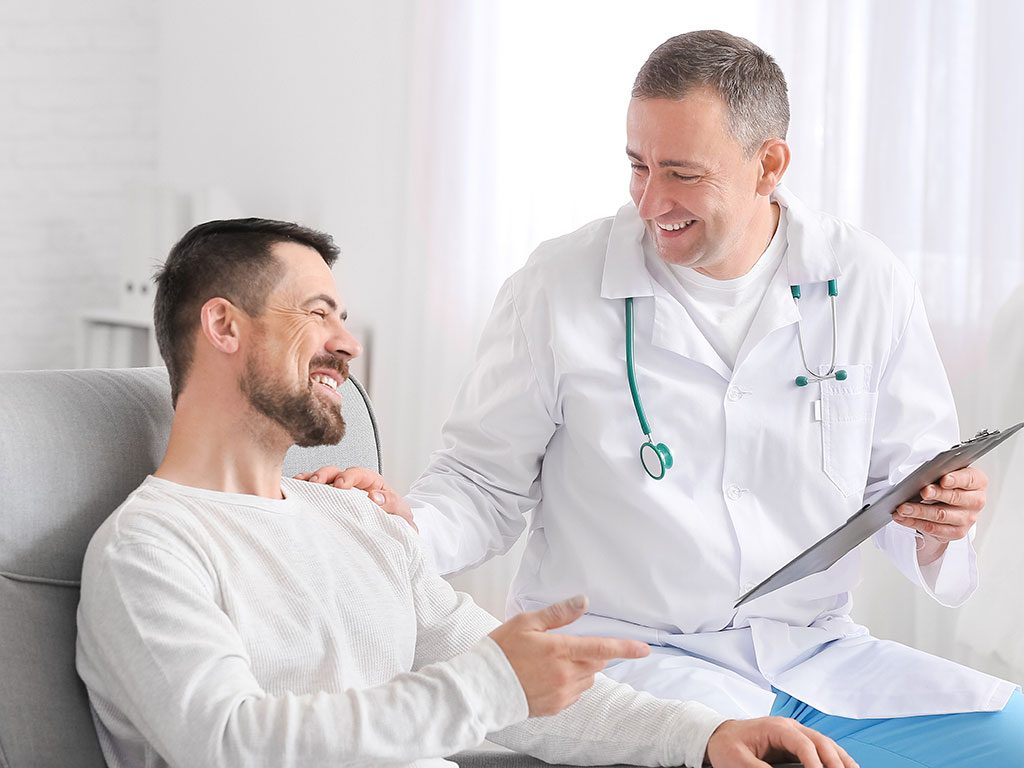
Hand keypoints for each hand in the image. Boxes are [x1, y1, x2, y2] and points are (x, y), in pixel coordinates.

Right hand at [295, 466, 416, 530]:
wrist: (396, 532)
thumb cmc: (398, 520)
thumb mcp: (402, 513)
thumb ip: (392, 504)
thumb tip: (375, 497)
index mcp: (372, 483)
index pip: (359, 473)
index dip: (349, 476)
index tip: (341, 485)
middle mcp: (353, 485)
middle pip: (336, 472)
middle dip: (325, 475)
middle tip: (316, 483)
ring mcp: (339, 493)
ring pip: (322, 480)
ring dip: (311, 481)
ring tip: (299, 484)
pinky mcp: (330, 504)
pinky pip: (316, 494)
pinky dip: (305, 490)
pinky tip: (295, 491)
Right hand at [489, 595, 649, 716]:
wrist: (483, 686)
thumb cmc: (502, 651)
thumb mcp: (527, 623)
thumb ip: (559, 614)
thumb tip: (583, 602)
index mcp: (560, 651)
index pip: (602, 647)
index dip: (626, 648)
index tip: (644, 648)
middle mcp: (566, 675)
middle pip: (597, 662)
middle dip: (592, 652)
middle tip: (567, 645)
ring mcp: (562, 693)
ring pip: (588, 678)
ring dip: (581, 668)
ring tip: (552, 662)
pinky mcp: (556, 707)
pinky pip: (575, 693)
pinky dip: (570, 684)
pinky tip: (549, 677)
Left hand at [705, 717, 857, 767]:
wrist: (720, 736)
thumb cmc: (727, 746)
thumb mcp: (738, 761)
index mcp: (775, 727)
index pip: (803, 743)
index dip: (814, 761)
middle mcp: (790, 727)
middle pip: (820, 741)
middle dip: (834, 761)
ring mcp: (796, 734)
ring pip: (826, 744)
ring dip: (841, 759)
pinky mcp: (797, 744)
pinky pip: (821, 750)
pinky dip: (836, 759)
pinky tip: (847, 767)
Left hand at [892, 466, 986, 563]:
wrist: (952, 506)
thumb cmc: (949, 485)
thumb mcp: (948, 473)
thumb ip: (939, 472)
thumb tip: (922, 474)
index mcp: (977, 482)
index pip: (968, 479)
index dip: (956, 479)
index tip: (944, 480)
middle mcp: (975, 501)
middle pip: (954, 498)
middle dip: (936, 494)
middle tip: (922, 492)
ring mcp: (967, 519)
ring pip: (941, 515)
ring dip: (919, 511)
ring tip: (903, 508)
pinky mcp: (956, 532)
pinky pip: (933, 529)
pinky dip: (914, 523)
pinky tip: (903, 518)